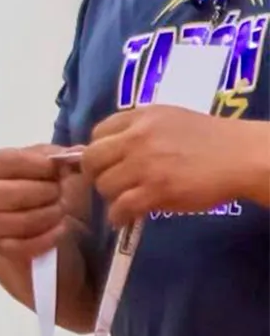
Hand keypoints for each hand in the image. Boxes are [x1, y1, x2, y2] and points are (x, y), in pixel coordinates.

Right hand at [0, 144, 71, 259]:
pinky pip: (29, 245)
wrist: (38, 223)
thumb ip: (63, 157)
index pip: (12, 161)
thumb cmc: (45, 189)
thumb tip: (79, 154)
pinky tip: (60, 228)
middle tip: (61, 193)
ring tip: (61, 210)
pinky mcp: (2, 247)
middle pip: (21, 192)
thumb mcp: (53, 166)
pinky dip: (51, 236)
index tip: (61, 170)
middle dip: (50, 193)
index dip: (42, 165)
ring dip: (53, 215)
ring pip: (26, 221)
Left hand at [83, 106, 252, 226]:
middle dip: (97, 174)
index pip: (97, 132)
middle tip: (112, 183)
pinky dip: (118, 216)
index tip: (107, 162)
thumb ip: (138, 130)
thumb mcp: (169, 120)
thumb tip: (107, 150)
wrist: (243, 156)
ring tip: (126, 199)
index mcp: (141, 117)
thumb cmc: (210, 140)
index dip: (99, 150)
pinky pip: (120, 207)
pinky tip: (125, 217)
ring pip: (104, 185)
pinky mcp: (156, 190)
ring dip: (111, 196)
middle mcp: (138, 137)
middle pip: (92, 159)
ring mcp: (145, 164)